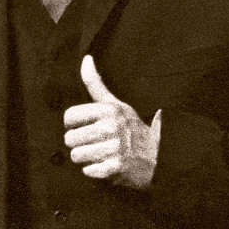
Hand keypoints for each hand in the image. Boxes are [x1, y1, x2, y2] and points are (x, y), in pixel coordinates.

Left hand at [63, 55, 159, 190]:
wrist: (158, 157)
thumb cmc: (132, 128)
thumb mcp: (116, 104)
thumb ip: (95, 84)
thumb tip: (86, 58)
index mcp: (109, 110)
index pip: (69, 116)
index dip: (72, 124)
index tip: (84, 127)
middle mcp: (111, 127)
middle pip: (70, 138)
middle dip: (79, 143)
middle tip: (95, 143)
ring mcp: (114, 148)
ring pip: (76, 155)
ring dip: (85, 158)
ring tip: (100, 154)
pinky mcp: (116, 168)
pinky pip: (88, 171)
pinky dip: (94, 171)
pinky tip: (106, 165)